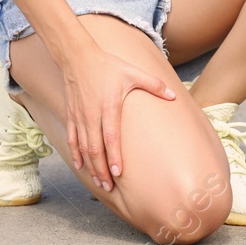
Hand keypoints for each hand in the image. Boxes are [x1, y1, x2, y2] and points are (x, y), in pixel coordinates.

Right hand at [58, 41, 176, 193]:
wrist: (77, 57)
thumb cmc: (108, 65)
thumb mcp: (134, 73)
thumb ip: (155, 85)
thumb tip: (175, 96)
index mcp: (108, 107)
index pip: (111, 137)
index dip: (114, 156)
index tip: (118, 173)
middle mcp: (91, 115)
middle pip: (95, 149)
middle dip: (101, 170)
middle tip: (109, 187)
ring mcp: (79, 117)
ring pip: (83, 148)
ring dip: (90, 166)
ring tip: (98, 182)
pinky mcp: (70, 115)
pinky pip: (72, 139)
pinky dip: (76, 154)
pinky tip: (80, 166)